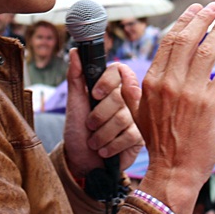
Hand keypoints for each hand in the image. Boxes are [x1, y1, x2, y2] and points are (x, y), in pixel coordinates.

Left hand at [63, 55, 142, 179]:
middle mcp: (127, 100)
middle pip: (118, 97)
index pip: (120, 71)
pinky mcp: (140, 137)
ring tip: (94, 142)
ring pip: (121, 118)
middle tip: (89, 125)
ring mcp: (135, 118)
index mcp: (112, 88)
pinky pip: (128, 135)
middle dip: (97, 115)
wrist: (82, 161)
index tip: (95, 95)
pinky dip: (110, 145)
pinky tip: (104, 151)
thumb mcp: (74, 103)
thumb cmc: (78, 130)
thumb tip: (74, 52)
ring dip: (101, 134)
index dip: (108, 81)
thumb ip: (76, 77)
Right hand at [131, 2, 214, 213]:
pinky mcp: (211, 105)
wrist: (174, 170)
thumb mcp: (136, 113)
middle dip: (204, 18)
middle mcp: (171, 83)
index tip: (196, 9)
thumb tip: (121, 71)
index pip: (170, 41)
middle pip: (189, 40)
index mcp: (152, 81)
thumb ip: (129, 89)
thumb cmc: (157, 143)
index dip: (184, 21)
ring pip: (209, 51)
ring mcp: (191, 93)